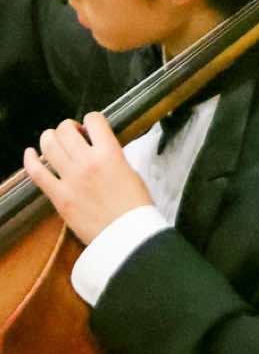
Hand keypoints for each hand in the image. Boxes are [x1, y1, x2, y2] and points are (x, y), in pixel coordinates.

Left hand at [23, 114, 152, 244]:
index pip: (94, 120)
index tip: (91, 126)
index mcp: (110, 154)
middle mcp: (87, 162)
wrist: (126, 234)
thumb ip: (112, 156)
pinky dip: (30, 160)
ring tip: (53, 140)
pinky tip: (30, 153)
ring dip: (49, 138)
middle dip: (67, 127)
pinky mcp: (58, 196)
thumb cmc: (134, 205)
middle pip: (66, 131)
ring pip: (49, 146)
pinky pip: (37, 173)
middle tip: (72, 133)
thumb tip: (100, 150)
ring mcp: (70, 179)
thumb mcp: (131, 171)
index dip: (91, 119)